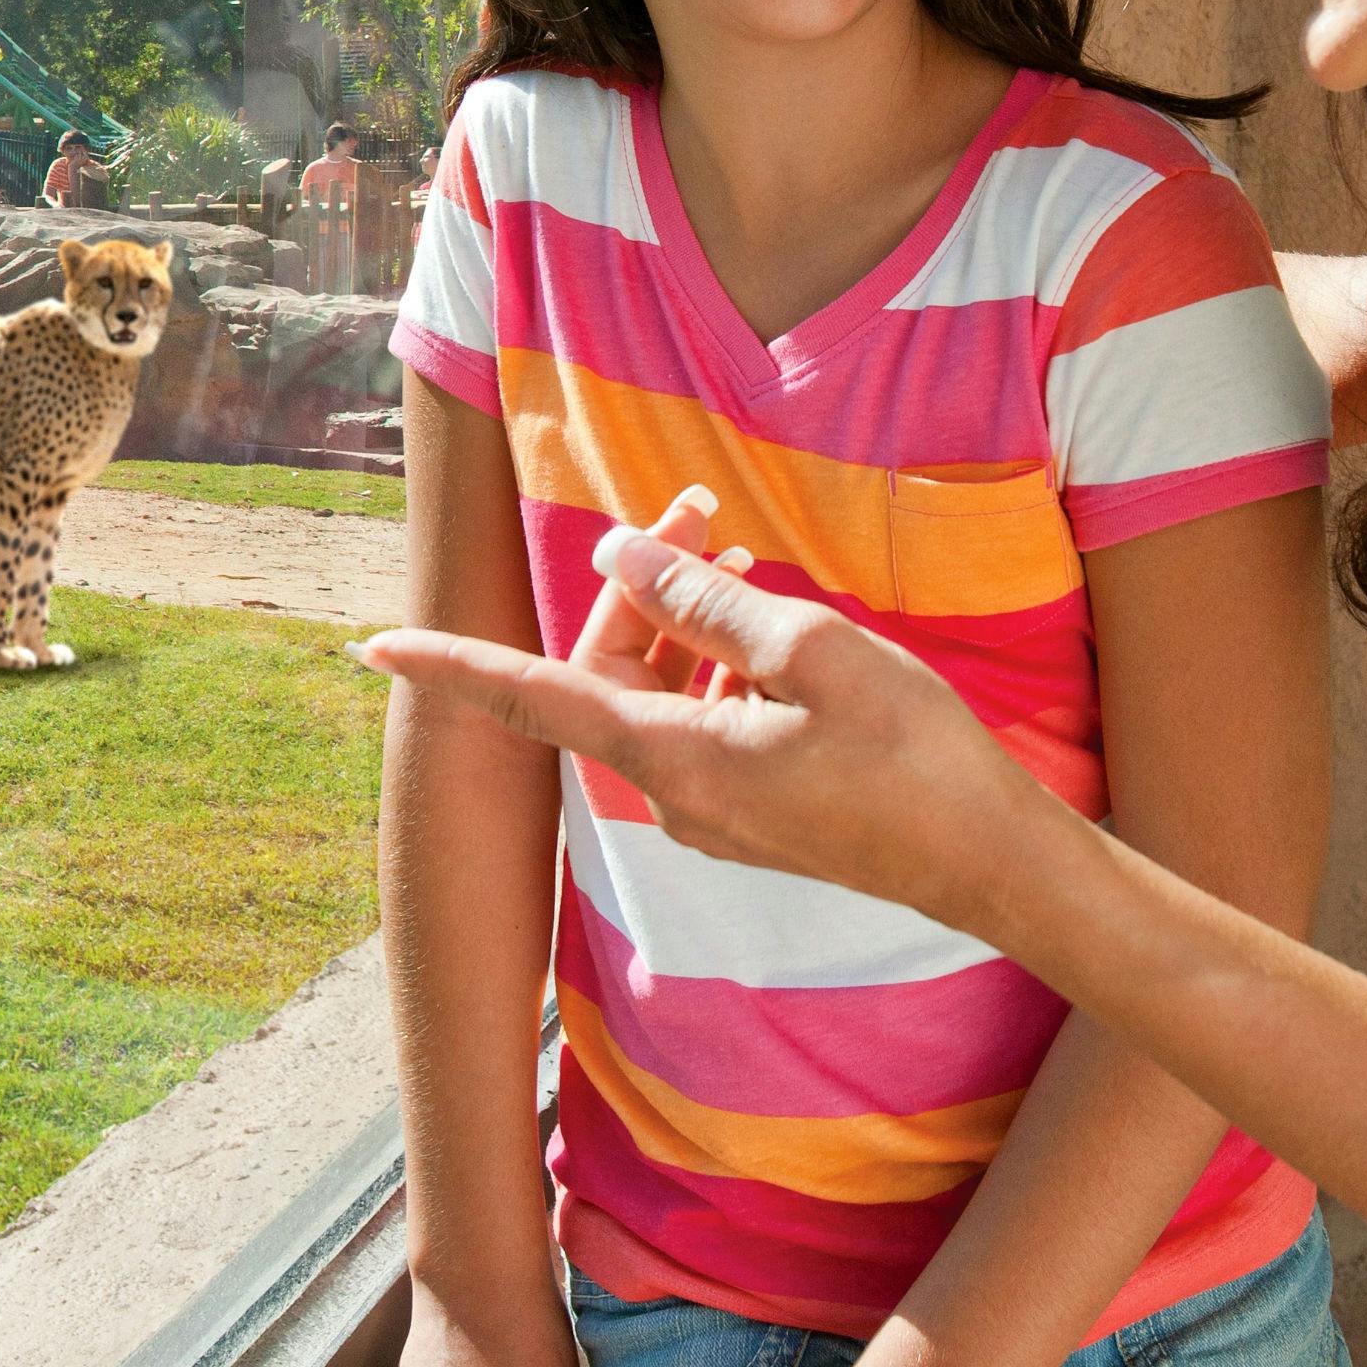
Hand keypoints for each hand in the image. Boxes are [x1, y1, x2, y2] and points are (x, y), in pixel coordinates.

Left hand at [359, 527, 1030, 938]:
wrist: (993, 861)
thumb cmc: (913, 755)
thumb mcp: (808, 649)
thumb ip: (700, 601)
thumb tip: (620, 554)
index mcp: (671, 759)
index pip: (532, 697)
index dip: (451, 664)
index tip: (374, 646)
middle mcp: (673, 794)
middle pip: (606, 672)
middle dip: (639, 584)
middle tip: (705, 506)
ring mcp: (714, 809)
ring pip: (657, 692)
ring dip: (685, 618)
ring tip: (745, 550)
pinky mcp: (753, 809)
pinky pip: (700, 721)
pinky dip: (718, 663)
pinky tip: (769, 622)